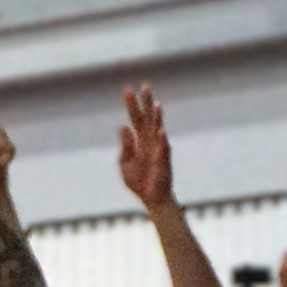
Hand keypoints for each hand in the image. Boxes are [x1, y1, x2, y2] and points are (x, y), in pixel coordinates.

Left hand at [119, 86, 174, 211]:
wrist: (150, 199)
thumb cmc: (139, 181)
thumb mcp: (125, 163)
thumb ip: (125, 146)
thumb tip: (122, 127)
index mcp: (140, 141)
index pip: (135, 119)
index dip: (132, 105)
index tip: (127, 89)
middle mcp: (150, 142)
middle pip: (148, 119)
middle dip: (147, 103)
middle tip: (145, 86)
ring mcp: (158, 151)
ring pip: (158, 131)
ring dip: (157, 119)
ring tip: (156, 105)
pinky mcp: (163, 163)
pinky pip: (163, 151)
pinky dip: (162, 142)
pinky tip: (161, 132)